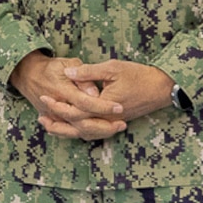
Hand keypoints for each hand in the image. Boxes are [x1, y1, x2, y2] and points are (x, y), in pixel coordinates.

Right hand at [10, 51, 116, 138]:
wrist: (29, 75)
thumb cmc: (51, 67)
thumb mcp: (68, 63)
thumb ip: (84, 76)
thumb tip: (95, 93)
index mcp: (63, 92)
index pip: (87, 104)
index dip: (104, 107)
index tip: (120, 107)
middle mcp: (58, 108)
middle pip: (84, 124)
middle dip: (105, 127)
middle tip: (123, 123)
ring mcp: (55, 117)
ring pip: (79, 132)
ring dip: (99, 132)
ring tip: (116, 128)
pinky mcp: (55, 122)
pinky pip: (72, 133)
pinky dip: (88, 133)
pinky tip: (102, 131)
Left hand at [50, 61, 175, 139]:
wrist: (161, 87)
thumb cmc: (138, 75)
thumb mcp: (112, 68)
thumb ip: (88, 72)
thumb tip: (68, 72)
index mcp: (105, 107)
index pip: (77, 111)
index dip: (59, 105)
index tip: (45, 97)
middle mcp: (107, 120)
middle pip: (77, 128)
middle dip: (58, 122)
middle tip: (41, 114)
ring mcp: (111, 124)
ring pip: (84, 133)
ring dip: (65, 130)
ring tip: (48, 124)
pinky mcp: (113, 123)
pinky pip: (93, 132)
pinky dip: (78, 131)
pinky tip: (68, 126)